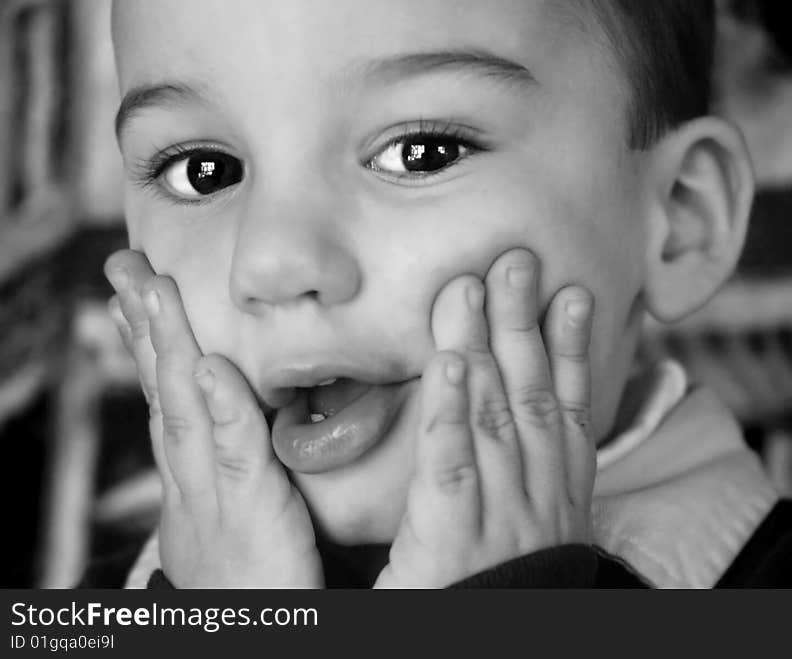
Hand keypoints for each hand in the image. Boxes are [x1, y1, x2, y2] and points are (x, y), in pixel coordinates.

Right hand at [104, 250, 322, 587]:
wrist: (251, 643)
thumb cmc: (257, 586)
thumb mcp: (236, 519)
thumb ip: (237, 471)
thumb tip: (234, 427)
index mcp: (192, 484)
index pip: (169, 403)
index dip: (150, 349)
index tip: (135, 299)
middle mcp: (191, 484)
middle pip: (164, 393)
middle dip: (143, 328)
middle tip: (124, 267)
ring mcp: (212, 498)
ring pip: (186, 410)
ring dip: (168, 346)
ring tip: (152, 288)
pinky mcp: (250, 515)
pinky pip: (236, 453)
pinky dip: (219, 408)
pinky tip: (209, 365)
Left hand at [374, 249, 595, 587]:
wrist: (490, 649)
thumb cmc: (507, 594)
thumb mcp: (538, 531)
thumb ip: (530, 474)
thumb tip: (515, 416)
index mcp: (557, 496)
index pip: (566, 409)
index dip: (574, 349)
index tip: (573, 295)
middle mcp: (536, 497)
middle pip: (529, 396)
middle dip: (523, 324)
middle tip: (515, 260)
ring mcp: (499, 516)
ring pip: (493, 415)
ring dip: (488, 345)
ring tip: (477, 285)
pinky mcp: (453, 541)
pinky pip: (452, 466)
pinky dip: (451, 409)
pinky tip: (449, 360)